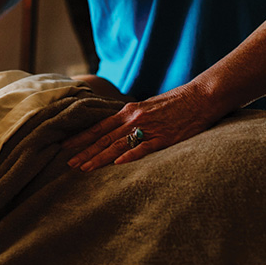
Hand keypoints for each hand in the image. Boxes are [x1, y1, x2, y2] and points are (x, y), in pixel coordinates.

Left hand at [63, 86, 218, 169]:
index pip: (99, 126)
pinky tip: (117, 164)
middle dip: (84, 150)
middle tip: (67, 162)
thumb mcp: (147, 106)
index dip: (81, 136)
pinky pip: (144, 148)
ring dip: (99, 157)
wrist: (200, 97)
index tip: (65, 145)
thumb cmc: (174, 103)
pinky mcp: (164, 138)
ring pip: (118, 145)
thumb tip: (116, 130)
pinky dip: (130, 156)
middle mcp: (134, 118)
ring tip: (84, 168)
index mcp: (129, 111)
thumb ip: (131, 118)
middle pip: (104, 137)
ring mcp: (149, 128)